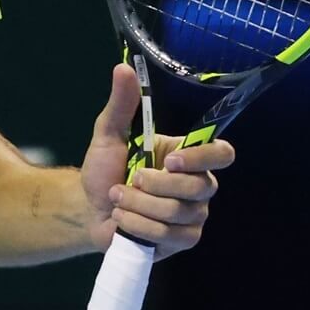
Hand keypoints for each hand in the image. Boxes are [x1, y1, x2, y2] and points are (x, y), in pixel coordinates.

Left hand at [79, 63, 234, 259]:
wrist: (88, 208)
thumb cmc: (105, 169)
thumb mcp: (108, 134)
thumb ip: (121, 105)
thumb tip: (124, 68)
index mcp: (188, 157)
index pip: (222, 154)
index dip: (202, 158)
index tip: (170, 160)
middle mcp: (198, 186)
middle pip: (198, 187)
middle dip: (153, 186)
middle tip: (128, 181)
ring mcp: (193, 216)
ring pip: (178, 213)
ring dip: (138, 206)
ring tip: (118, 200)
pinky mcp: (182, 240)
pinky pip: (169, 236)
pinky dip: (137, 226)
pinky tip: (122, 220)